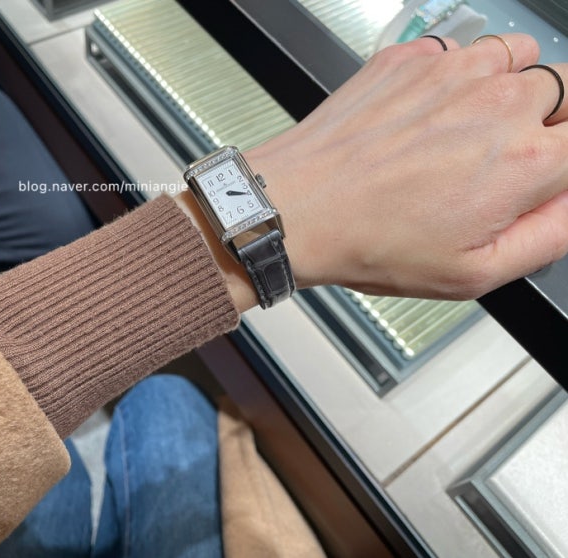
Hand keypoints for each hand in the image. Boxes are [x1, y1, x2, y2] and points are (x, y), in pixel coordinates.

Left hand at [242, 34, 567, 301]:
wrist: (298, 208)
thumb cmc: (371, 241)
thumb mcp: (473, 273)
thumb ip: (549, 235)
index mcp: (526, 161)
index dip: (566, 160)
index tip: (548, 171)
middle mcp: (498, 102)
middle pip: (566, 89)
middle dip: (552, 121)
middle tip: (512, 154)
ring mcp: (453, 71)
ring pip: (521, 55)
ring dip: (512, 86)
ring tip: (472, 128)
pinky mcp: (412, 57)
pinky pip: (462, 48)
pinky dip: (460, 72)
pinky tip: (431, 111)